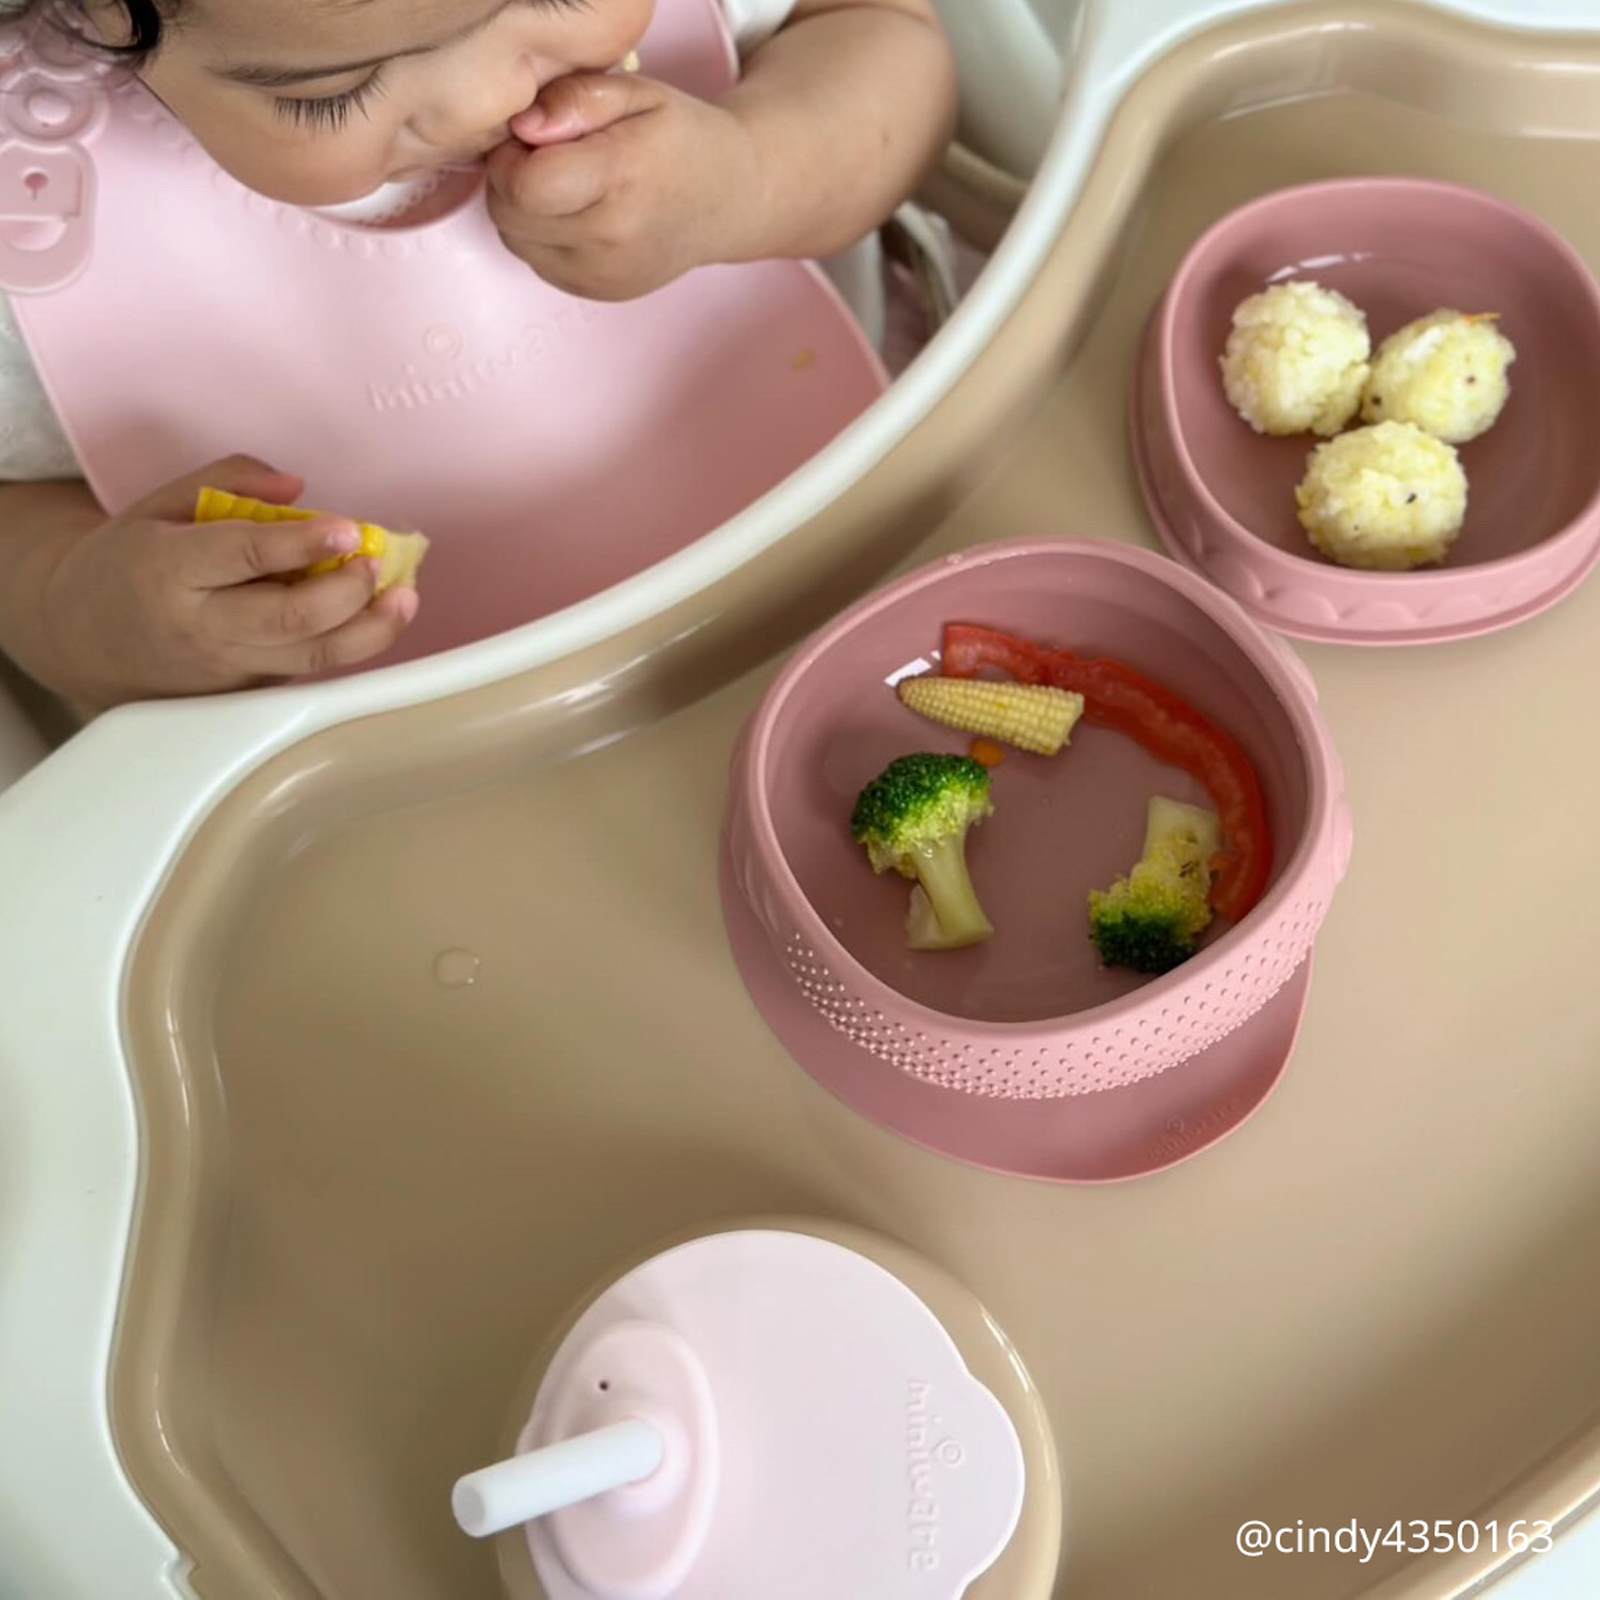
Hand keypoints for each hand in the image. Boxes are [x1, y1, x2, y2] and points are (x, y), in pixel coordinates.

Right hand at [40, 455, 417, 707]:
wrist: (82, 640)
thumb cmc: (127, 565)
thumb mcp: (158, 506)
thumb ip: (227, 482)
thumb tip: (298, 488)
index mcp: (168, 569)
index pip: (245, 557)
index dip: (304, 544)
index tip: (349, 529)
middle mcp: (199, 626)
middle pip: (290, 619)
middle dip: (348, 592)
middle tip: (376, 563)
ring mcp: (225, 668)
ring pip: (311, 657)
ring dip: (370, 630)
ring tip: (402, 598)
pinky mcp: (245, 694)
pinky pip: (305, 669)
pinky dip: (347, 644)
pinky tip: (372, 617)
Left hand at [485, 72, 762, 299]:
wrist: (728, 199)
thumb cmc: (680, 139)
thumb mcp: (636, 92)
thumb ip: (576, 97)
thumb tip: (523, 125)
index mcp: (621, 182)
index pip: (525, 185)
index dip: (511, 155)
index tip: (532, 137)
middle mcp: (612, 241)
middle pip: (510, 216)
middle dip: (510, 181)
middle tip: (546, 157)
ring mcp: (605, 276)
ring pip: (516, 241)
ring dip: (523, 210)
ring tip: (565, 184)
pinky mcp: (599, 293)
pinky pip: (537, 261)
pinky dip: (541, 236)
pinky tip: (576, 213)